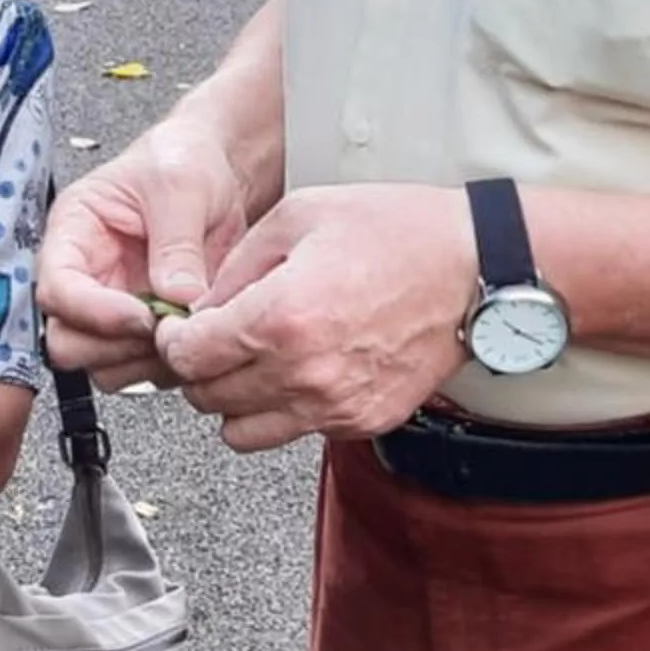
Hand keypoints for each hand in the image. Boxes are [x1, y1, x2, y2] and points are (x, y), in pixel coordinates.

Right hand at [39, 112, 252, 388]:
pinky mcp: (145, 332)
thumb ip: (177, 242)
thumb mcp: (180, 187)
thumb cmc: (182, 161)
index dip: (94, 312)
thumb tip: (178, 295)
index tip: (142, 315)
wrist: (218, 172)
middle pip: (67, 343)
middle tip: (166, 328)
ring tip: (186, 329)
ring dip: (145, 361)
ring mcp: (114, 310)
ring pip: (103, 367)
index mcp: (73, 234)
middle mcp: (85, 278)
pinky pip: (144, 371)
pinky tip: (197, 332)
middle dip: (116, 345)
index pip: (56, 289)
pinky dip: (171, 365)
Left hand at [156, 183, 477, 453]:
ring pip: (242, 433)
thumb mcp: (298, 217)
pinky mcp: (363, 422)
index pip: (188, 359)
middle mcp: (304, 374)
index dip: (174, 341)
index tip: (181, 327)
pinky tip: (302, 366)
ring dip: (235, 400)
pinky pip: (296, 431)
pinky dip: (285, 408)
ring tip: (254, 359)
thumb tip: (200, 306)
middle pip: (208, 400)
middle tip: (214, 339)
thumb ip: (236, 267)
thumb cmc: (396, 231)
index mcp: (279, 319)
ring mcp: (336, 406)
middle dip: (200, 369)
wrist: (475, 267)